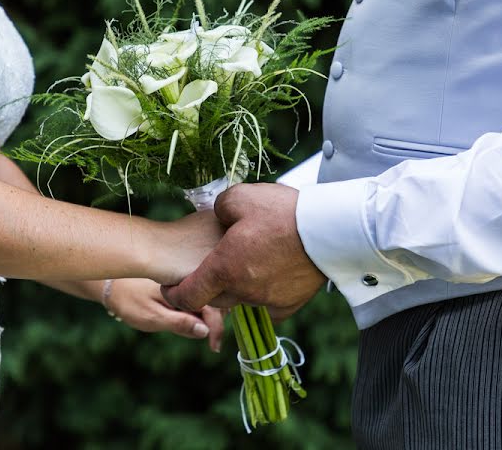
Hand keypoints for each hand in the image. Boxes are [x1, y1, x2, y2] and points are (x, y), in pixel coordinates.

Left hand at [105, 278, 225, 351]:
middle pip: (217, 301)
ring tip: (198, 331)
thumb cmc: (129, 300)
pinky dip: (201, 308)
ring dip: (210, 315)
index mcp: (184, 283)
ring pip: (210, 298)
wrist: (110, 283)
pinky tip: (191, 319)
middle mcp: (189, 276)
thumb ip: (179, 324)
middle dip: (215, 322)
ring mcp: (186, 277)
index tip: (214, 348)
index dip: (216, 329)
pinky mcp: (183, 280)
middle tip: (208, 342)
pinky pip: (199, 294)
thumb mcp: (152, 317)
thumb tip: (205, 331)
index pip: (213, 307)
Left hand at [162, 183, 326, 320]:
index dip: (174, 294)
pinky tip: (269, 274)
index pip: (188, 295)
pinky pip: (267, 304)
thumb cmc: (283, 213)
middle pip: (214, 297)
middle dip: (208, 286)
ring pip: (241, 299)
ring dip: (238, 286)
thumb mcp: (240, 196)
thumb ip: (220, 208)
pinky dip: (263, 293)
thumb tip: (219, 216)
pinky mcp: (290, 303)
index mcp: (224, 269)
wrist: (331, 230)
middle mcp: (243, 291)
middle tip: (214, 265)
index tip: (171, 287)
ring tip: (248, 262)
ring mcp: (267, 300)